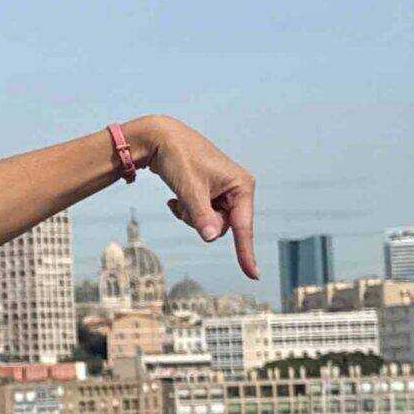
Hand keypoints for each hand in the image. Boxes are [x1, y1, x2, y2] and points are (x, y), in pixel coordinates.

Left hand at [132, 116, 257, 278]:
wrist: (161, 138)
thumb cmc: (178, 158)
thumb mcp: (189, 189)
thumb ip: (200, 215)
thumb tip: (210, 237)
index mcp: (241, 186)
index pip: (243, 226)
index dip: (245, 251)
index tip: (252, 275)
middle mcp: (237, 189)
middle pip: (223, 226)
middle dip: (201, 221)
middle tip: (184, 202)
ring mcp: (224, 192)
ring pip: (210, 223)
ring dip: (192, 216)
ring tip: (179, 197)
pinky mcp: (211, 193)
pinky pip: (201, 215)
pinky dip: (187, 211)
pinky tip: (175, 198)